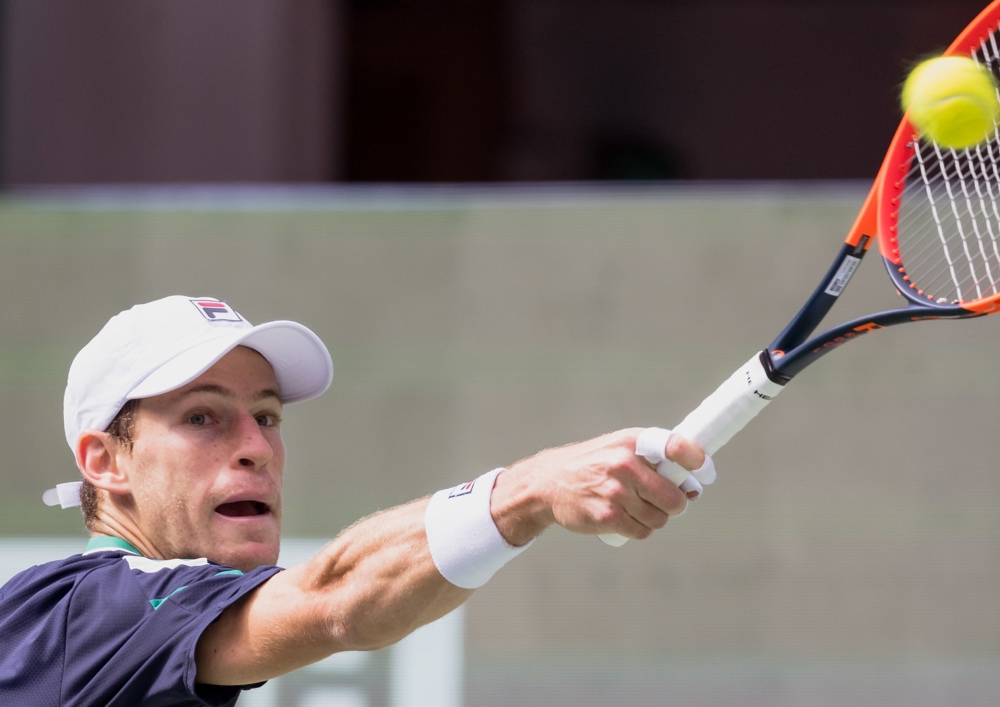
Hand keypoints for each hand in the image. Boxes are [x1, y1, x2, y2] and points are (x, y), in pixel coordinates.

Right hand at [490, 428, 705, 545]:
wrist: (547, 483)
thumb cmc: (593, 464)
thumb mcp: (619, 448)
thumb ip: (655, 460)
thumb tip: (694, 486)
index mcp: (632, 442)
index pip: (676, 447)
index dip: (696, 461)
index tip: (703, 472)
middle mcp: (624, 464)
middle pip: (675, 498)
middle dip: (675, 504)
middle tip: (664, 502)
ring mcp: (615, 492)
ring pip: (660, 519)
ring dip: (654, 519)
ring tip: (635, 509)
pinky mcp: (606, 517)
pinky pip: (642, 532)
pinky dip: (639, 529)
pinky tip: (624, 519)